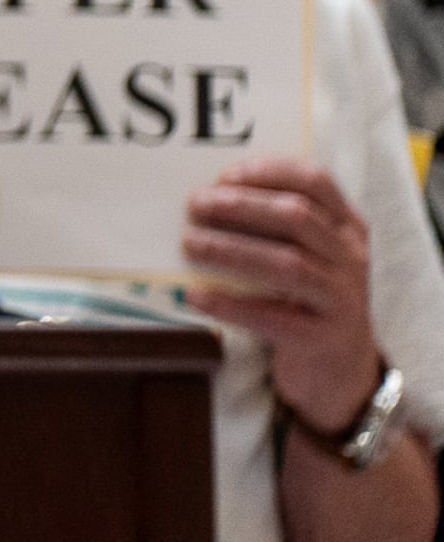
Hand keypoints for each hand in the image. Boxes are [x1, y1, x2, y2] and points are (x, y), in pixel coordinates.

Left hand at [186, 159, 386, 431]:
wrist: (338, 369)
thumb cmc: (305, 300)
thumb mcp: (305, 256)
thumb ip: (272, 227)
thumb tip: (205, 201)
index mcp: (347, 228)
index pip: (316, 183)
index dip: (269, 173)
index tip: (224, 175)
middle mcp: (352, 258)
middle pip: (298, 218)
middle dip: (241, 206)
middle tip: (195, 204)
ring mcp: (342, 299)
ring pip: (288, 264)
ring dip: (232, 249)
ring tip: (190, 244)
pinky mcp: (322, 338)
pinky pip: (274, 317)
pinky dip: (231, 304)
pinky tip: (196, 294)